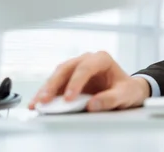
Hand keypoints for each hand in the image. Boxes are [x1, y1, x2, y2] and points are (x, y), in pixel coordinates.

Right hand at [28, 51, 150, 111]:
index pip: (86, 68)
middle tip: (45, 99)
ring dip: (46, 89)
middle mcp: (87, 60)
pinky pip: (55, 85)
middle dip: (54, 84)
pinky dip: (46, 94)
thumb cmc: (127, 89)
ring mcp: (76, 69)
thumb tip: (92, 105)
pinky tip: (37, 103)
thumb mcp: (125, 94)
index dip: (76, 82)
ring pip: (57, 75)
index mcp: (102, 59)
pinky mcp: (69, 79)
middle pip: (67, 69)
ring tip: (37, 103)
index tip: (69, 98)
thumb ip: (110, 99)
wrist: (127, 90)